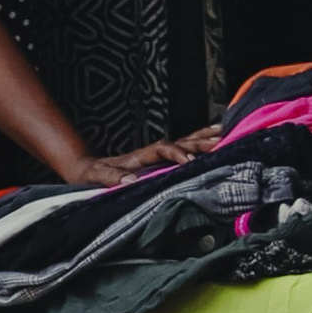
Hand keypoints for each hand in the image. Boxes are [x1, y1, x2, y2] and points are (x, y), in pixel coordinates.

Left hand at [68, 126, 223, 185]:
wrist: (87, 169)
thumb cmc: (91, 174)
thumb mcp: (95, 176)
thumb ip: (110, 177)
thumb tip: (129, 180)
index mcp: (139, 156)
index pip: (162, 149)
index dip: (177, 153)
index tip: (189, 162)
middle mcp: (151, 152)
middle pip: (180, 141)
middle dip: (200, 142)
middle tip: (221, 142)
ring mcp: (157, 155)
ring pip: (185, 141)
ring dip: (204, 137)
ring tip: (225, 132)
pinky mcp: (160, 160)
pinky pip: (184, 147)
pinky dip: (200, 140)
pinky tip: (215, 135)